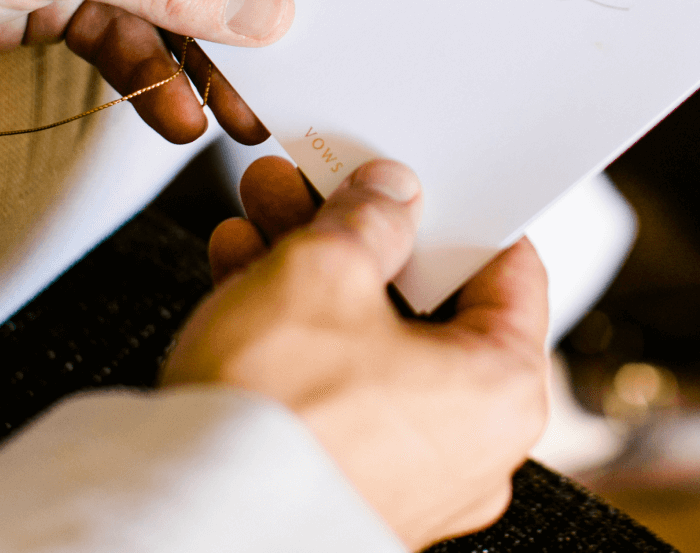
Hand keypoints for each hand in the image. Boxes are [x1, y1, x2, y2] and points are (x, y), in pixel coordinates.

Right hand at [161, 157, 549, 548]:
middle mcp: (469, 447)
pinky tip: (245, 274)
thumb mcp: (323, 272)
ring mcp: (406, 476)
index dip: (459, 212)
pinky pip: (334, 390)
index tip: (419, 181)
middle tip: (321, 188)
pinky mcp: (344, 488)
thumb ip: (367, 220)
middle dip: (362, 236)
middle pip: (425, 306)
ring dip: (315, 273)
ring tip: (266, 216)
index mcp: (503, 392)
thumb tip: (385, 200)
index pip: (510, 273)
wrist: (189, 521)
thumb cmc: (278, 424)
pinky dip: (296, 334)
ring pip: (369, 343)